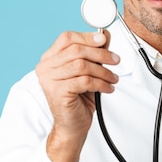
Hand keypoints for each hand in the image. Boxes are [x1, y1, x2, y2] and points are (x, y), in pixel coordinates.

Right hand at [35, 30, 119, 161]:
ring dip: (103, 71)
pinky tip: (107, 88)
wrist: (72, 126)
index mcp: (50, 59)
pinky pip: (85, 81)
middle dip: (100, 54)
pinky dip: (101, 84)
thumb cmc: (78, 99)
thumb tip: (105, 36)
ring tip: (112, 78)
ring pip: (82, 65)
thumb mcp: (88, 72)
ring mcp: (49, 80)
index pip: (67, 38)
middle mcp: (46, 68)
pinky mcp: (58, 92)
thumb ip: (93, 53)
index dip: (87, 36)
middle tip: (115, 60)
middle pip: (76, 50)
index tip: (104, 40)